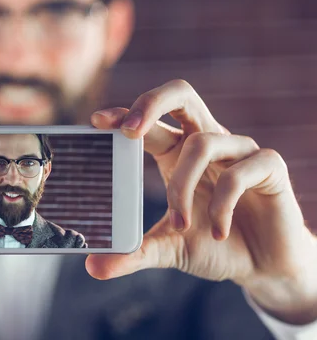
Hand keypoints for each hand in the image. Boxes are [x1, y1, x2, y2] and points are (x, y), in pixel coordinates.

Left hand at [85, 79, 316, 324]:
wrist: (263, 265)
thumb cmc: (213, 244)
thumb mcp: (169, 248)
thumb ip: (134, 253)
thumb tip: (93, 267)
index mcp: (177, 151)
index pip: (150, 120)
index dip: (125, 113)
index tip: (97, 121)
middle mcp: (207, 141)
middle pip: (181, 94)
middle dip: (152, 103)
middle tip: (130, 132)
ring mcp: (239, 150)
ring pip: (202, 143)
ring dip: (183, 186)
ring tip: (180, 226)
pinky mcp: (269, 166)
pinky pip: (239, 173)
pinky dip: (222, 206)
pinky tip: (219, 233)